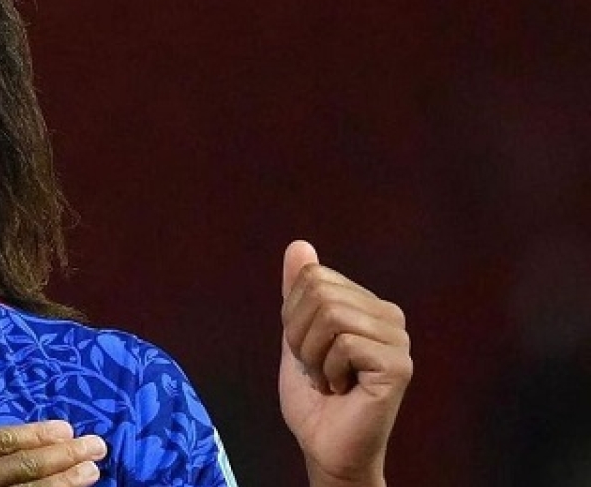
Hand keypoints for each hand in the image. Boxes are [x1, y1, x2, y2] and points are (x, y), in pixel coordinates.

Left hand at [279, 241, 412, 486]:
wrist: (325, 445)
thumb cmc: (314, 396)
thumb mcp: (296, 335)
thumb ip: (298, 291)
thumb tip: (299, 245)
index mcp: (368, 304)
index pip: (313, 278)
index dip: (293, 317)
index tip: (307, 350)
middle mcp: (390, 316)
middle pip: (319, 292)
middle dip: (300, 336)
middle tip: (316, 368)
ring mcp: (398, 340)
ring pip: (331, 316)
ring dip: (313, 356)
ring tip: (328, 380)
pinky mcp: (398, 365)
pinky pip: (344, 344)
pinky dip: (328, 371)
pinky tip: (342, 390)